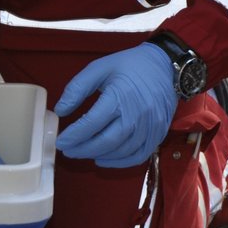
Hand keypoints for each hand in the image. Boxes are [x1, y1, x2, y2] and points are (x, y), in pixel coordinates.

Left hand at [54, 44, 176, 167]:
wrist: (166, 65)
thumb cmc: (131, 65)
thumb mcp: (100, 68)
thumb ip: (77, 88)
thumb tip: (61, 110)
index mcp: (120, 96)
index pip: (92, 123)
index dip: (74, 136)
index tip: (61, 141)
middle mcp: (137, 115)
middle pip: (106, 141)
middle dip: (83, 149)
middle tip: (68, 150)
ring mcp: (150, 126)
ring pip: (122, 151)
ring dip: (100, 155)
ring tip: (84, 152)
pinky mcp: (159, 132)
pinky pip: (139, 155)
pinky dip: (120, 162)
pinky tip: (105, 159)